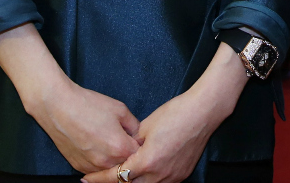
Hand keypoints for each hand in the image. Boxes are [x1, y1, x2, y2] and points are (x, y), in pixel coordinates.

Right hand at [26, 74, 141, 174]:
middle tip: (121, 140)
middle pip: (125, 166)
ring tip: (107, 142)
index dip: (139, 145)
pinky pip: (95, 170)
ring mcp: (91, 166)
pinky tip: (96, 147)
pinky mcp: (78, 166)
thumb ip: (134, 125)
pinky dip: (98, 162)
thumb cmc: (87, 105)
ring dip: (112, 161)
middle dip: (127, 155)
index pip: (139, 155)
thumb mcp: (119, 109)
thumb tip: (138, 134)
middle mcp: (106, 161)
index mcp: (120, 147)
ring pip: (109, 170)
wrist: (58, 107)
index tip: (135, 138)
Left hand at [83, 42, 248, 182]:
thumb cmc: (176, 114)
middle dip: (116, 180)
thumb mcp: (146, 126)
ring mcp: (172, 177)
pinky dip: (150, 178)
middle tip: (103, 174)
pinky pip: (160, 182)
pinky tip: (146, 170)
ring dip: (133, 180)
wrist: (203, 112)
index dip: (99, 178)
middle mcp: (159, 174)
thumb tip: (124, 150)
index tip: (86, 179)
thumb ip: (131, 143)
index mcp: (146, 161)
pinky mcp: (181, 175)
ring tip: (125, 170)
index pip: (116, 176)